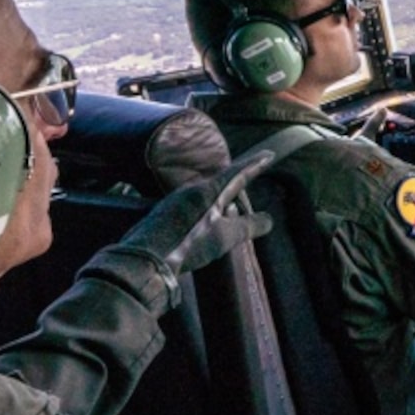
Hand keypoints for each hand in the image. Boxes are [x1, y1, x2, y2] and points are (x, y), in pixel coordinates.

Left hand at [99, 152, 277, 293]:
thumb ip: (248, 226)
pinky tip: (205, 227)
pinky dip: (207, 211)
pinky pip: (193, 205)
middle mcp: (191, 190)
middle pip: (222, 183)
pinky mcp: (165, 213)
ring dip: (221, 201)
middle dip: (238, 185)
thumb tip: (268, 219)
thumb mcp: (225, 237)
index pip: (238, 172)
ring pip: (207, 195)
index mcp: (209, 190)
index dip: (255, 164)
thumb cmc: (189, 244)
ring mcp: (175, 200)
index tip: (268, 155)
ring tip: (231, 215)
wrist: (146, 259)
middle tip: (251, 191)